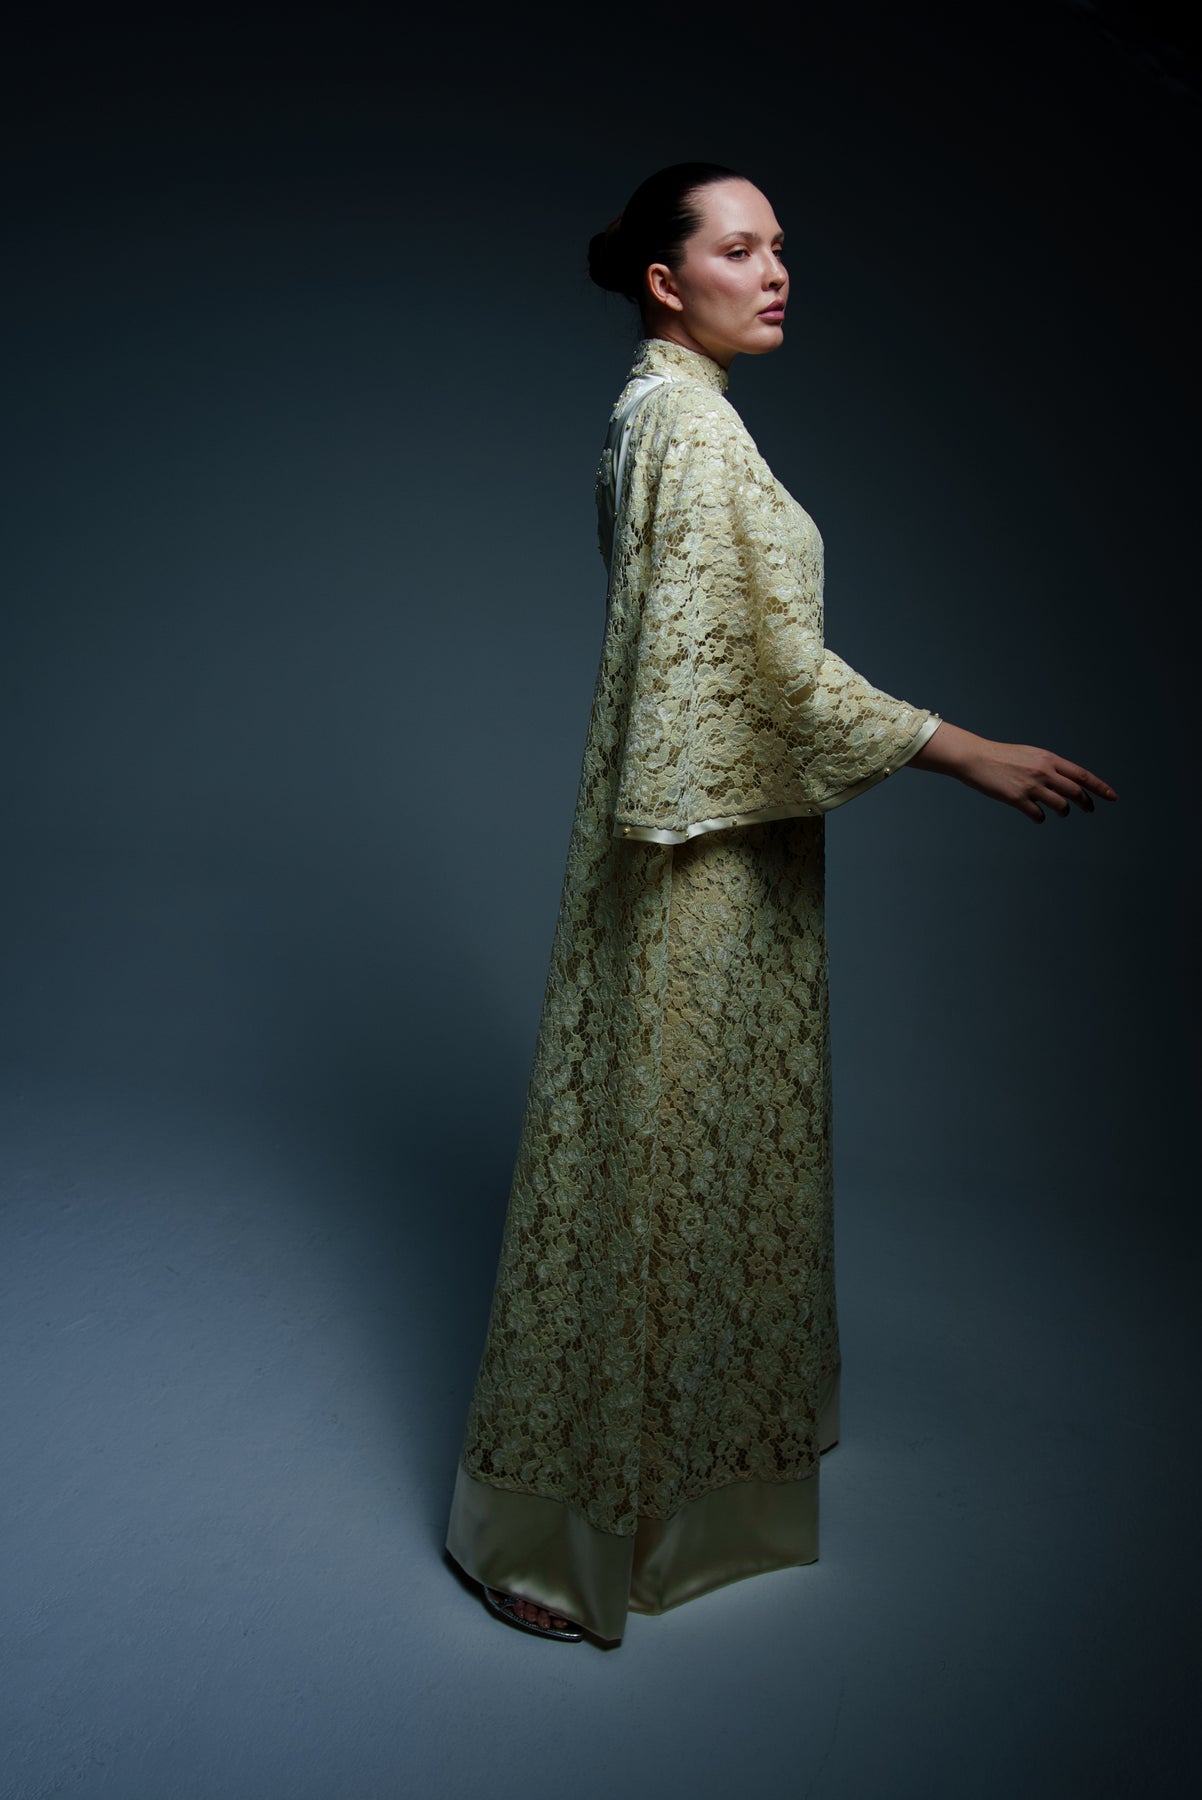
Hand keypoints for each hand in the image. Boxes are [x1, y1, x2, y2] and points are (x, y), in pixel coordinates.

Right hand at [907, 721, 1116, 823]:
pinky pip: (1038, 815)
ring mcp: (1031, 786)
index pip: (1082, 775)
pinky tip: (1036, 816)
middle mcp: (1044, 772)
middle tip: (1089, 809)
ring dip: (1064, 812)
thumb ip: (1048, 766)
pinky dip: (1040, 818)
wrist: (975, 758)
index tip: (1112, 797)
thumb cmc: (1002, 756)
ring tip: (1060, 812)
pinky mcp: (1017, 799)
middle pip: (1076, 792)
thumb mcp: (1030, 755)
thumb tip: (1065, 781)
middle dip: (1087, 803)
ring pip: (1060, 806)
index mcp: (1049, 759)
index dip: (1100, 787)